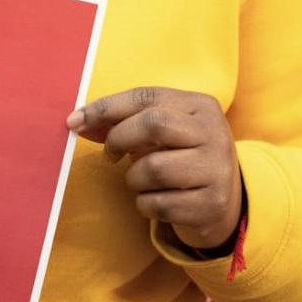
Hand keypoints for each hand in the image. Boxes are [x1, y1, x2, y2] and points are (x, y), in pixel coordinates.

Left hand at [66, 87, 241, 250]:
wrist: (227, 203)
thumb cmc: (181, 157)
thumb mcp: (160, 133)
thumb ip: (123, 122)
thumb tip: (77, 122)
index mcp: (200, 106)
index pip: (146, 97)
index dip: (105, 107)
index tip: (75, 121)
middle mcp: (215, 133)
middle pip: (153, 124)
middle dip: (119, 139)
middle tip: (109, 155)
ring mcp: (217, 170)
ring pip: (153, 168)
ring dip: (134, 178)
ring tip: (141, 181)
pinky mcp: (213, 205)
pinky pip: (160, 204)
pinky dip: (146, 204)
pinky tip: (156, 201)